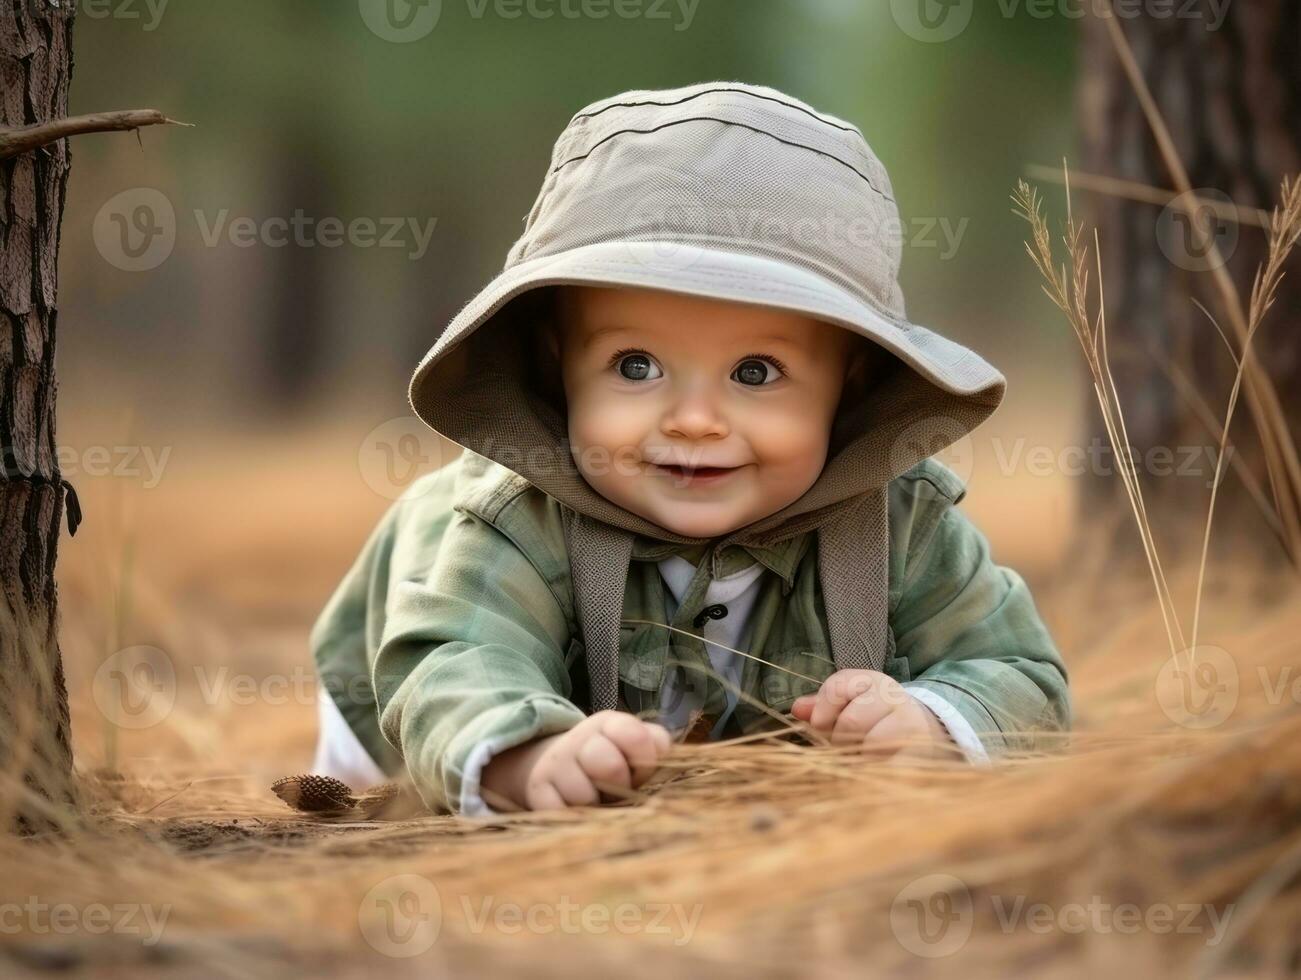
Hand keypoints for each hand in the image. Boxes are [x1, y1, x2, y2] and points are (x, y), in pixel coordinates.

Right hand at [480, 710, 672, 811]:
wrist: (556, 767)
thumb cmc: (610, 760)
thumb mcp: (634, 747)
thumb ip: (656, 745)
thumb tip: (662, 751)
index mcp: (609, 724)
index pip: (636, 737)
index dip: (646, 761)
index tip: (641, 770)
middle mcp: (579, 738)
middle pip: (610, 766)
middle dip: (620, 785)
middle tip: (617, 789)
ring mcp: (555, 764)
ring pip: (584, 796)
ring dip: (596, 806)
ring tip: (596, 800)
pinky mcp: (536, 790)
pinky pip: (561, 813)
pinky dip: (573, 818)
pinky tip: (575, 808)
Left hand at [790, 669, 957, 758]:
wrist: (927, 734)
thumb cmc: (876, 719)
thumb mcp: (851, 705)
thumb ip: (822, 708)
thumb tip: (797, 709)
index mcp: (872, 681)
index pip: (837, 688)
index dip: (823, 711)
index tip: (821, 727)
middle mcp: (893, 697)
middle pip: (851, 721)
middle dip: (840, 741)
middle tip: (847, 748)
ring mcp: (910, 725)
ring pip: (870, 746)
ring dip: (858, 759)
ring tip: (863, 758)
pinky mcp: (919, 754)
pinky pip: (888, 767)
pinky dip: (873, 773)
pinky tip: (873, 773)